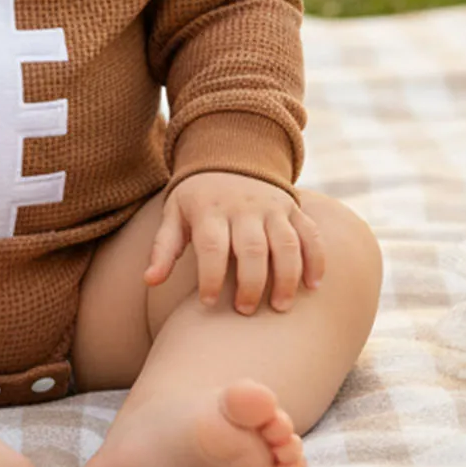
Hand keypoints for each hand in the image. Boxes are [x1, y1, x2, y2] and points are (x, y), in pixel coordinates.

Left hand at [144, 171, 325, 313]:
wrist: (229, 155)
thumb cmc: (197, 198)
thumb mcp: (174, 215)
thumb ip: (164, 248)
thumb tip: (149, 281)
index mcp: (210, 209)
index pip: (211, 247)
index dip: (209, 278)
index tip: (207, 303)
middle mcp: (243, 207)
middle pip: (252, 249)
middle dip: (250, 284)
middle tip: (244, 311)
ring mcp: (272, 207)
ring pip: (286, 244)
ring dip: (287, 278)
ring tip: (279, 307)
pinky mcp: (293, 209)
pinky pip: (311, 234)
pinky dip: (316, 260)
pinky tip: (313, 286)